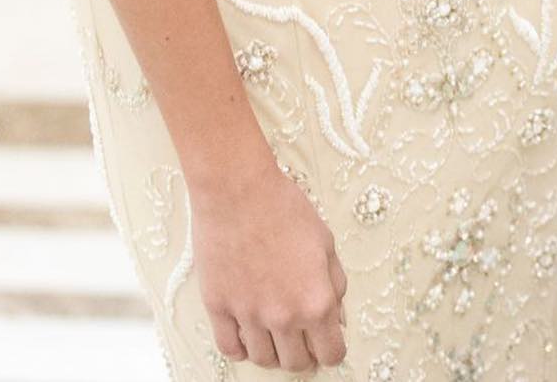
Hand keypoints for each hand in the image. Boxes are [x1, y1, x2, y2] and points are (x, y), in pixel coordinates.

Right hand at [192, 154, 346, 372]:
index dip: (333, 351)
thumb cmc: (285, 208)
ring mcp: (248, 316)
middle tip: (302, 339)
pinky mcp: (219, 309)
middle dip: (304, 355)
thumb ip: (335, 284)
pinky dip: (241, 348)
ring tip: (274, 334)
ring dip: (272, 352)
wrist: (239, 192)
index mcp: (316, 301)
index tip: (329, 345)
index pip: (331, 353)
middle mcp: (284, 317)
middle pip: (296, 363)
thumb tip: (338, 314)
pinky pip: (230, 348)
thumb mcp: (326, 242)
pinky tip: (247, 335)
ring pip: (263, 359)